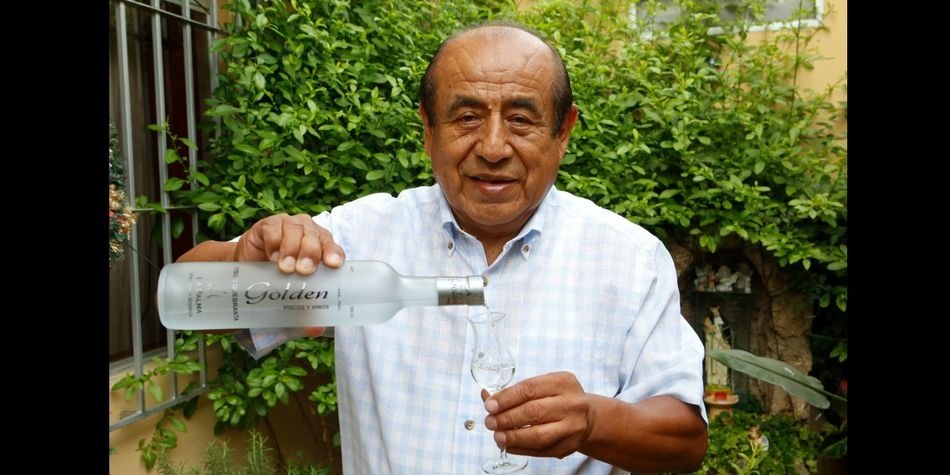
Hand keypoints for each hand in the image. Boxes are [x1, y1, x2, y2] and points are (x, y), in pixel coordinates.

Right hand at [233, 213, 343, 338]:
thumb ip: (305, 309)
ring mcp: (288, 225)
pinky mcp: (267, 225)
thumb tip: (316, 329)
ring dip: (292, 248)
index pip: (332, 248)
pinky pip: (273, 228)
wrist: (246, 269)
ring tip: (285, 267)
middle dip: (311, 253)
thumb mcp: (291, 293)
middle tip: (304, 271)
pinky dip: (274, 241)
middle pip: (315, 236)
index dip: (334, 254)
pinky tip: (272, 255)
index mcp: (321, 247)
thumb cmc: (276, 279)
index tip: (333, 265)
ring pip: (296, 229)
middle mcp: (308, 232)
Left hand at [482, 371, 591, 458]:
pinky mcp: (568, 446)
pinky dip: (520, 448)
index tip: (489, 405)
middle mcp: (571, 404)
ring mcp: (572, 427)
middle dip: (506, 418)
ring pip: (538, 435)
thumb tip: (486, 396)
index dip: (506, 398)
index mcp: (563, 382)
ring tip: (497, 436)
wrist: (587, 417)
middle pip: (533, 412)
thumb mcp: (544, 386)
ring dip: (513, 437)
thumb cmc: (559, 399)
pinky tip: (509, 445)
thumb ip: (516, 391)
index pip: (529, 389)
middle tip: (490, 422)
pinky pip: (540, 450)